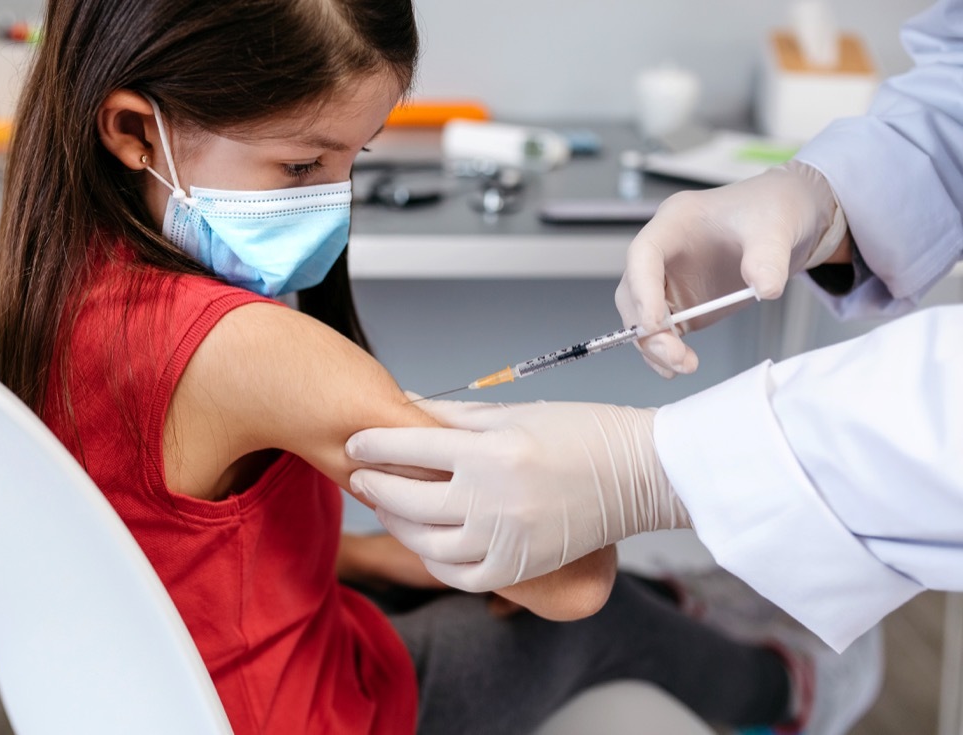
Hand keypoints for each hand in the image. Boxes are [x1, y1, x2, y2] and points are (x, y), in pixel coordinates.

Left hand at [345, 399, 689, 592]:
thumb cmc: (583, 432)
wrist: (641, 473)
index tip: (355, 443)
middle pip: (410, 500)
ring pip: (428, 544)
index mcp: (493, 452)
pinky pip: (460, 575)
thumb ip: (453, 416)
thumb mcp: (514, 412)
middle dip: (376, 486)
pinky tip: (424, 542)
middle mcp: (495, 499)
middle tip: (362, 476)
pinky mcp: (521, 567)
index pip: (411, 448)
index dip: (373, 445)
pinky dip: (434, 561)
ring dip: (398, 525)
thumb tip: (404, 404)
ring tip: (388, 508)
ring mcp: (507, 539)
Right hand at [616, 160, 848, 376]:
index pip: (642, 254)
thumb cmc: (771, 210)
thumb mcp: (777, 225)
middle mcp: (664, 254)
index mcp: (675, 222)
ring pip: (642, 317)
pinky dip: (667, 352)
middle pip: (633, 292)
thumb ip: (769, 256)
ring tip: (684, 364)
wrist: (787, 222)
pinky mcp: (683, 304)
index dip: (642, 289)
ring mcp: (670, 280)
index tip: (655, 322)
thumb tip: (766, 288)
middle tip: (674, 354)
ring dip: (655, 346)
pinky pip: (663, 332)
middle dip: (647, 327)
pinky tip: (681, 365)